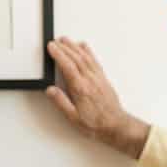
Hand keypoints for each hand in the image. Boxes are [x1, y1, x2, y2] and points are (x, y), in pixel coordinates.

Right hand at [46, 37, 148, 158]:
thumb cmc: (95, 124)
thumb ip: (61, 102)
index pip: (67, 67)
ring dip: (74, 47)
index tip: (51, 47)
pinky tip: (84, 47)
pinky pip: (95, 61)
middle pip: (76, 58)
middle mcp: (90, 80)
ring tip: (66, 40)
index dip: (58, 55)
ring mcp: (98, 78)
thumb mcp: (73, 118)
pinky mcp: (103, 79)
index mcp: (81, 89)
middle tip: (55, 41)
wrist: (116, 126)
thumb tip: (50, 90)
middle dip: (64, 47)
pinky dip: (88, 51)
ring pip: (85, 57)